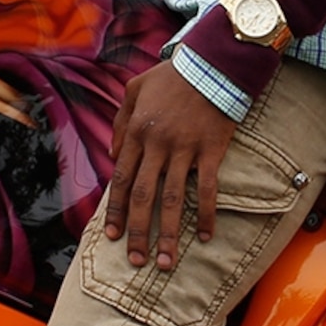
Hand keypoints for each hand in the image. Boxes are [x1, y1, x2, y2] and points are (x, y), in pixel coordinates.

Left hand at [103, 60, 236, 269]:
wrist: (213, 63)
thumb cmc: (173, 76)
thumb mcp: (135, 89)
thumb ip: (120, 122)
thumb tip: (113, 156)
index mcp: (136, 132)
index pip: (120, 180)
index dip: (114, 211)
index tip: (112, 236)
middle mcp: (157, 145)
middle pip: (142, 197)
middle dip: (137, 232)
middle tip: (137, 260)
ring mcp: (184, 149)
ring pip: (172, 199)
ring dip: (168, 233)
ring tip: (167, 262)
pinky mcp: (210, 151)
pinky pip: (207, 189)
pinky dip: (207, 215)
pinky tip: (207, 236)